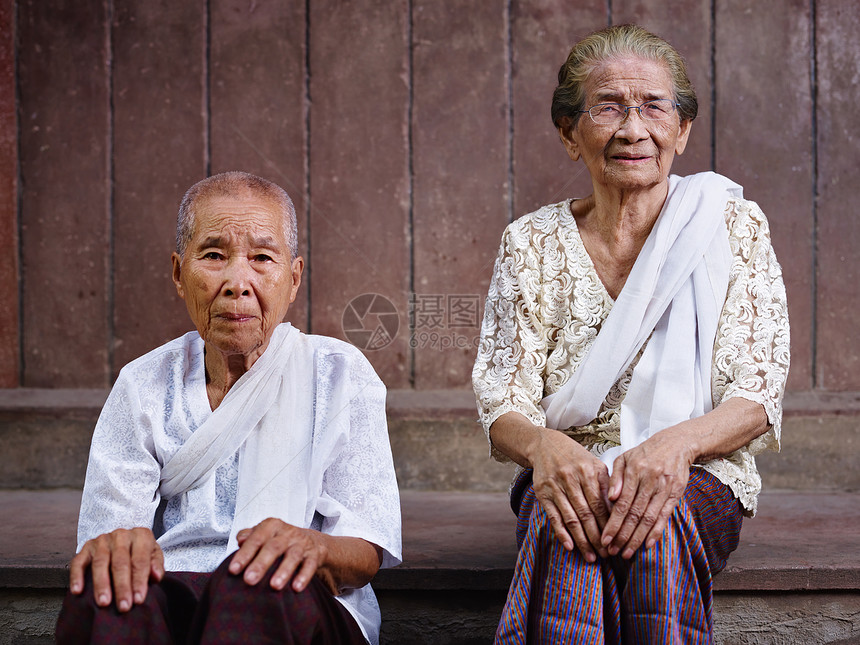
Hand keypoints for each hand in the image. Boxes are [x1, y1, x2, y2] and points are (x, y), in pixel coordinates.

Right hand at [69, 527, 163, 611]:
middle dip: (122, 586)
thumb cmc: (140, 553)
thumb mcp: (154, 555)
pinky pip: (79, 562)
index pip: (140, 560)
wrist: (125, 540)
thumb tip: (156, 577)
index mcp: (141, 535)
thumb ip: (156, 566)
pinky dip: (77, 576)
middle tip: (123, 606)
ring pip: (100, 562)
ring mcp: (102, 540)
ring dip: (102, 584)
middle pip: (120, 562)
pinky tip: (78, 591)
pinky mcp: (86, 547)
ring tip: (104, 602)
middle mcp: (121, 535)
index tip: (138, 599)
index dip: (139, 581)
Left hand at [229, 518, 335, 594]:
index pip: (256, 539)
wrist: (311, 541)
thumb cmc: (279, 540)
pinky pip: (310, 565)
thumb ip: (249, 536)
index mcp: (271, 526)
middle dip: (261, 564)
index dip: (244, 554)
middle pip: (273, 547)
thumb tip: (240, 540)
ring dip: (284, 571)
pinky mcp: (314, 554)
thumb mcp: (264, 534)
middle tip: (249, 580)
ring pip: (293, 556)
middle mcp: (287, 533)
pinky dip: (304, 576)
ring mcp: (302, 543)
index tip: (233, 570)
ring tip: (274, 586)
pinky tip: (296, 588)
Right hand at [530, 429, 611, 560]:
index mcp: (588, 472)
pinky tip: (569, 546)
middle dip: (597, 538)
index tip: (616, 541)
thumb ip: (607, 485)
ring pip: (571, 518)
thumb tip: (619, 511)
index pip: (600, 505)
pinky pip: (553, 516)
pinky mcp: (542, 493)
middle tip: (606, 555)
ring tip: (590, 557)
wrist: (544, 445)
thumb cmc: (575, 457)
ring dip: (581, 540)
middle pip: (586, 514)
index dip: (608, 526)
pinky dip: (561, 533)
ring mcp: (555, 487)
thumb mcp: (594, 464)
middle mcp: (571, 479)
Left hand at [601, 428, 693, 558]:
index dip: (613, 523)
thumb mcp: (625, 458)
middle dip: (623, 536)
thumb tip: (610, 498)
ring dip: (638, 538)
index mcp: (634, 471)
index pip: (622, 504)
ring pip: (649, 518)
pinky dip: (657, 532)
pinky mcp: (676, 494)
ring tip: (627, 553)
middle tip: (613, 552)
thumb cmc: (645, 453)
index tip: (605, 539)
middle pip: (635, 514)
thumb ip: (615, 478)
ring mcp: (664, 488)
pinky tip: (648, 545)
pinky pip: (665, 516)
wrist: (676, 444)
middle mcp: (649, 481)